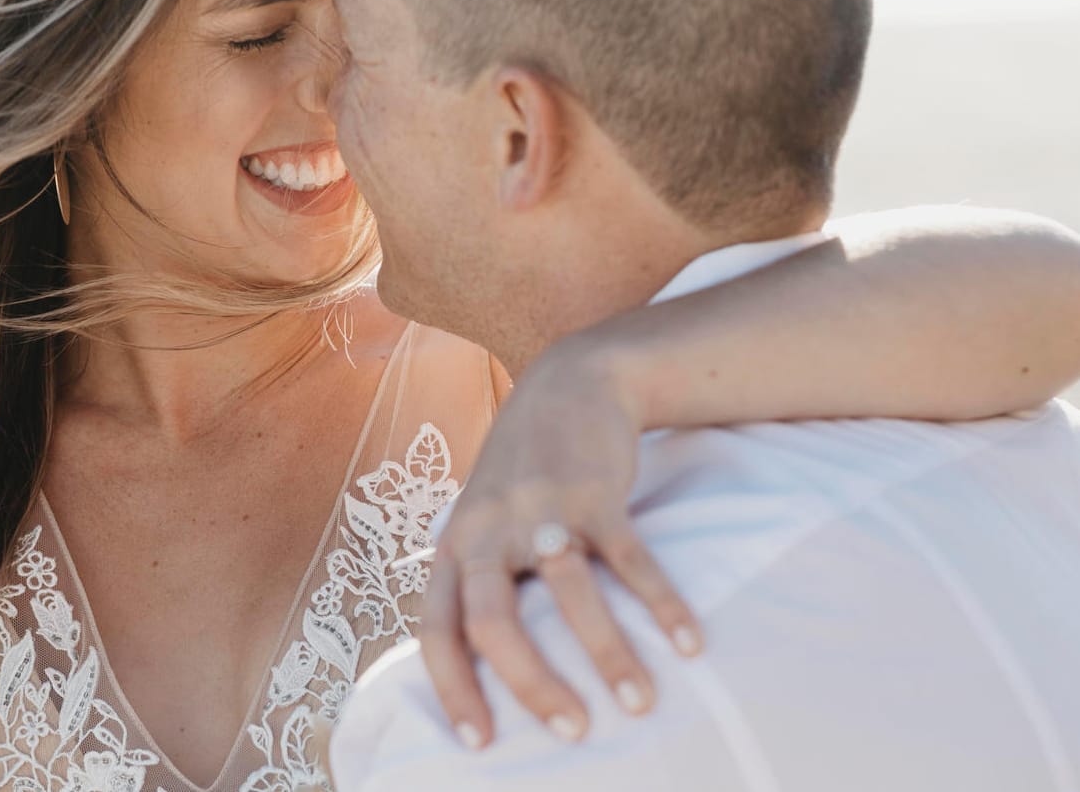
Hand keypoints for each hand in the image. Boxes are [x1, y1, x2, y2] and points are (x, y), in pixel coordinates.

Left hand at [418, 338, 702, 748]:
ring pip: (569, 593)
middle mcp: (489, 531)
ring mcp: (542, 510)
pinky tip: (688, 644)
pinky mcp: (596, 493)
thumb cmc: (523, 470)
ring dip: (608, 653)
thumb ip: (480, 582)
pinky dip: (660, 603)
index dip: (452, 688)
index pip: (437, 629)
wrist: (569, 380)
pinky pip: (629, 558)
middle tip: (572, 732)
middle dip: (530, 685)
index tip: (479, 744)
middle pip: (491, 621)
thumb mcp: (483, 520)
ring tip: (639, 704)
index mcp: (455, 546)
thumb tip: (492, 671)